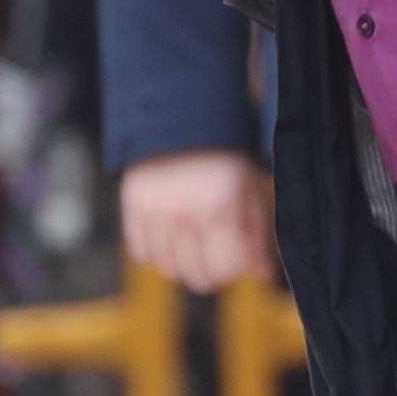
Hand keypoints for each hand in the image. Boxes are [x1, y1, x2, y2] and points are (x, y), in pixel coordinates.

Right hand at [120, 148, 272, 292]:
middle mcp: (183, 215)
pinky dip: (157, 250)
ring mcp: (154, 214)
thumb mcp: (249, 190)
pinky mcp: (132, 208)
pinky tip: (170, 231)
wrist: (183, 117)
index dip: (234, 268)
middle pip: (195, 278)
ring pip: (168, 270)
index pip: (224, 271)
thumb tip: (263, 274)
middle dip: (210, 270)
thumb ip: (257, 235)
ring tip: (193, 237)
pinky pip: (142, 254)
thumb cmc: (225, 158)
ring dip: (183, 261)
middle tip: (215, 249)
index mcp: (219, 209)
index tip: (237, 252)